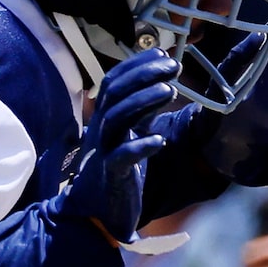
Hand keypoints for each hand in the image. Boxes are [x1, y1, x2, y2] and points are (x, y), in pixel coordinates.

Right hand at [54, 52, 182, 244]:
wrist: (94, 212)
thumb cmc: (114, 169)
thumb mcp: (128, 135)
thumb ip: (142, 112)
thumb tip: (163, 84)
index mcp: (104, 117)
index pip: (114, 81)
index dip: (136, 64)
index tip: (163, 54)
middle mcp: (100, 129)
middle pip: (115, 93)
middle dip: (144, 76)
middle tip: (173, 67)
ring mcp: (103, 151)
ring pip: (117, 119)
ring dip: (143, 102)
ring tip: (170, 91)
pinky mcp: (111, 175)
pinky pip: (122, 157)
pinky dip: (140, 147)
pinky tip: (159, 141)